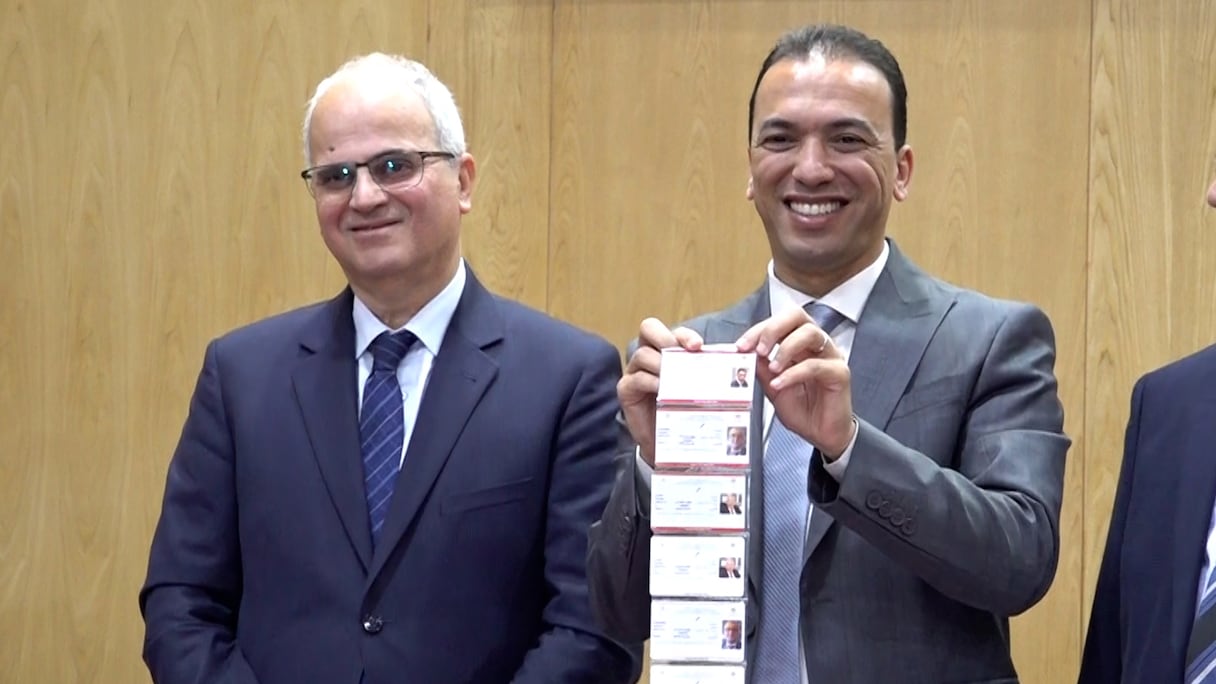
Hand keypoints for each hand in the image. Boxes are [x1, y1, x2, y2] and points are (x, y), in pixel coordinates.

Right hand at [618, 318, 703, 465]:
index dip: (685, 335)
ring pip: (643, 354)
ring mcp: (635, 371)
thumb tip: (735, 355)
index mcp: (667, 350)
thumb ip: (706, 368)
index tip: (698, 346)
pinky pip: (637, 378)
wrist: (670, 441)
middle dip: (666, 337)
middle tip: (680, 354)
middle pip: (649, 328)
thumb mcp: (697, 386)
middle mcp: (649, 356)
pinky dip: (651, 381)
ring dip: (661, 364)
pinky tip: (662, 389)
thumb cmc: (684, 410)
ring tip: (674, 378)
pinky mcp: (626, 389)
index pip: (672, 331)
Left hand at [735, 308, 855, 459]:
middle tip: (759, 348)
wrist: (821, 434)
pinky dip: (793, 373)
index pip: (780, 323)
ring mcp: (830, 356)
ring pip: (810, 333)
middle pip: (797, 316)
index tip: (741, 345)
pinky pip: (816, 365)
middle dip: (773, 328)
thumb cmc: (803, 410)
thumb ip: (762, 369)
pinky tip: (780, 383)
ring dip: (785, 347)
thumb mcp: (773, 388)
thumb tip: (746, 353)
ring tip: (772, 367)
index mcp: (799, 344)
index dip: (759, 330)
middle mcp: (816, 345)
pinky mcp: (839, 373)